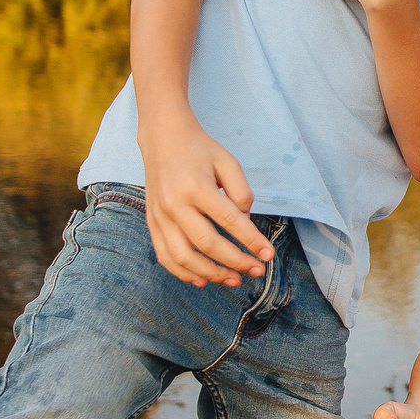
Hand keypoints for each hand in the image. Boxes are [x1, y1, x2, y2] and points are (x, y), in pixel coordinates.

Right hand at [140, 117, 272, 286]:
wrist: (163, 138)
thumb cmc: (201, 150)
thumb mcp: (228, 162)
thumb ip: (241, 193)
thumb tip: (245, 225)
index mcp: (196, 187)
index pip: (229, 221)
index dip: (251, 241)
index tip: (268, 254)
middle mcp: (174, 204)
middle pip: (207, 243)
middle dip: (235, 262)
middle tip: (258, 271)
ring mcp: (159, 216)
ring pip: (183, 257)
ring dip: (211, 274)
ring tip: (233, 280)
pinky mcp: (152, 223)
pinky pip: (165, 256)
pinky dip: (183, 273)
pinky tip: (203, 280)